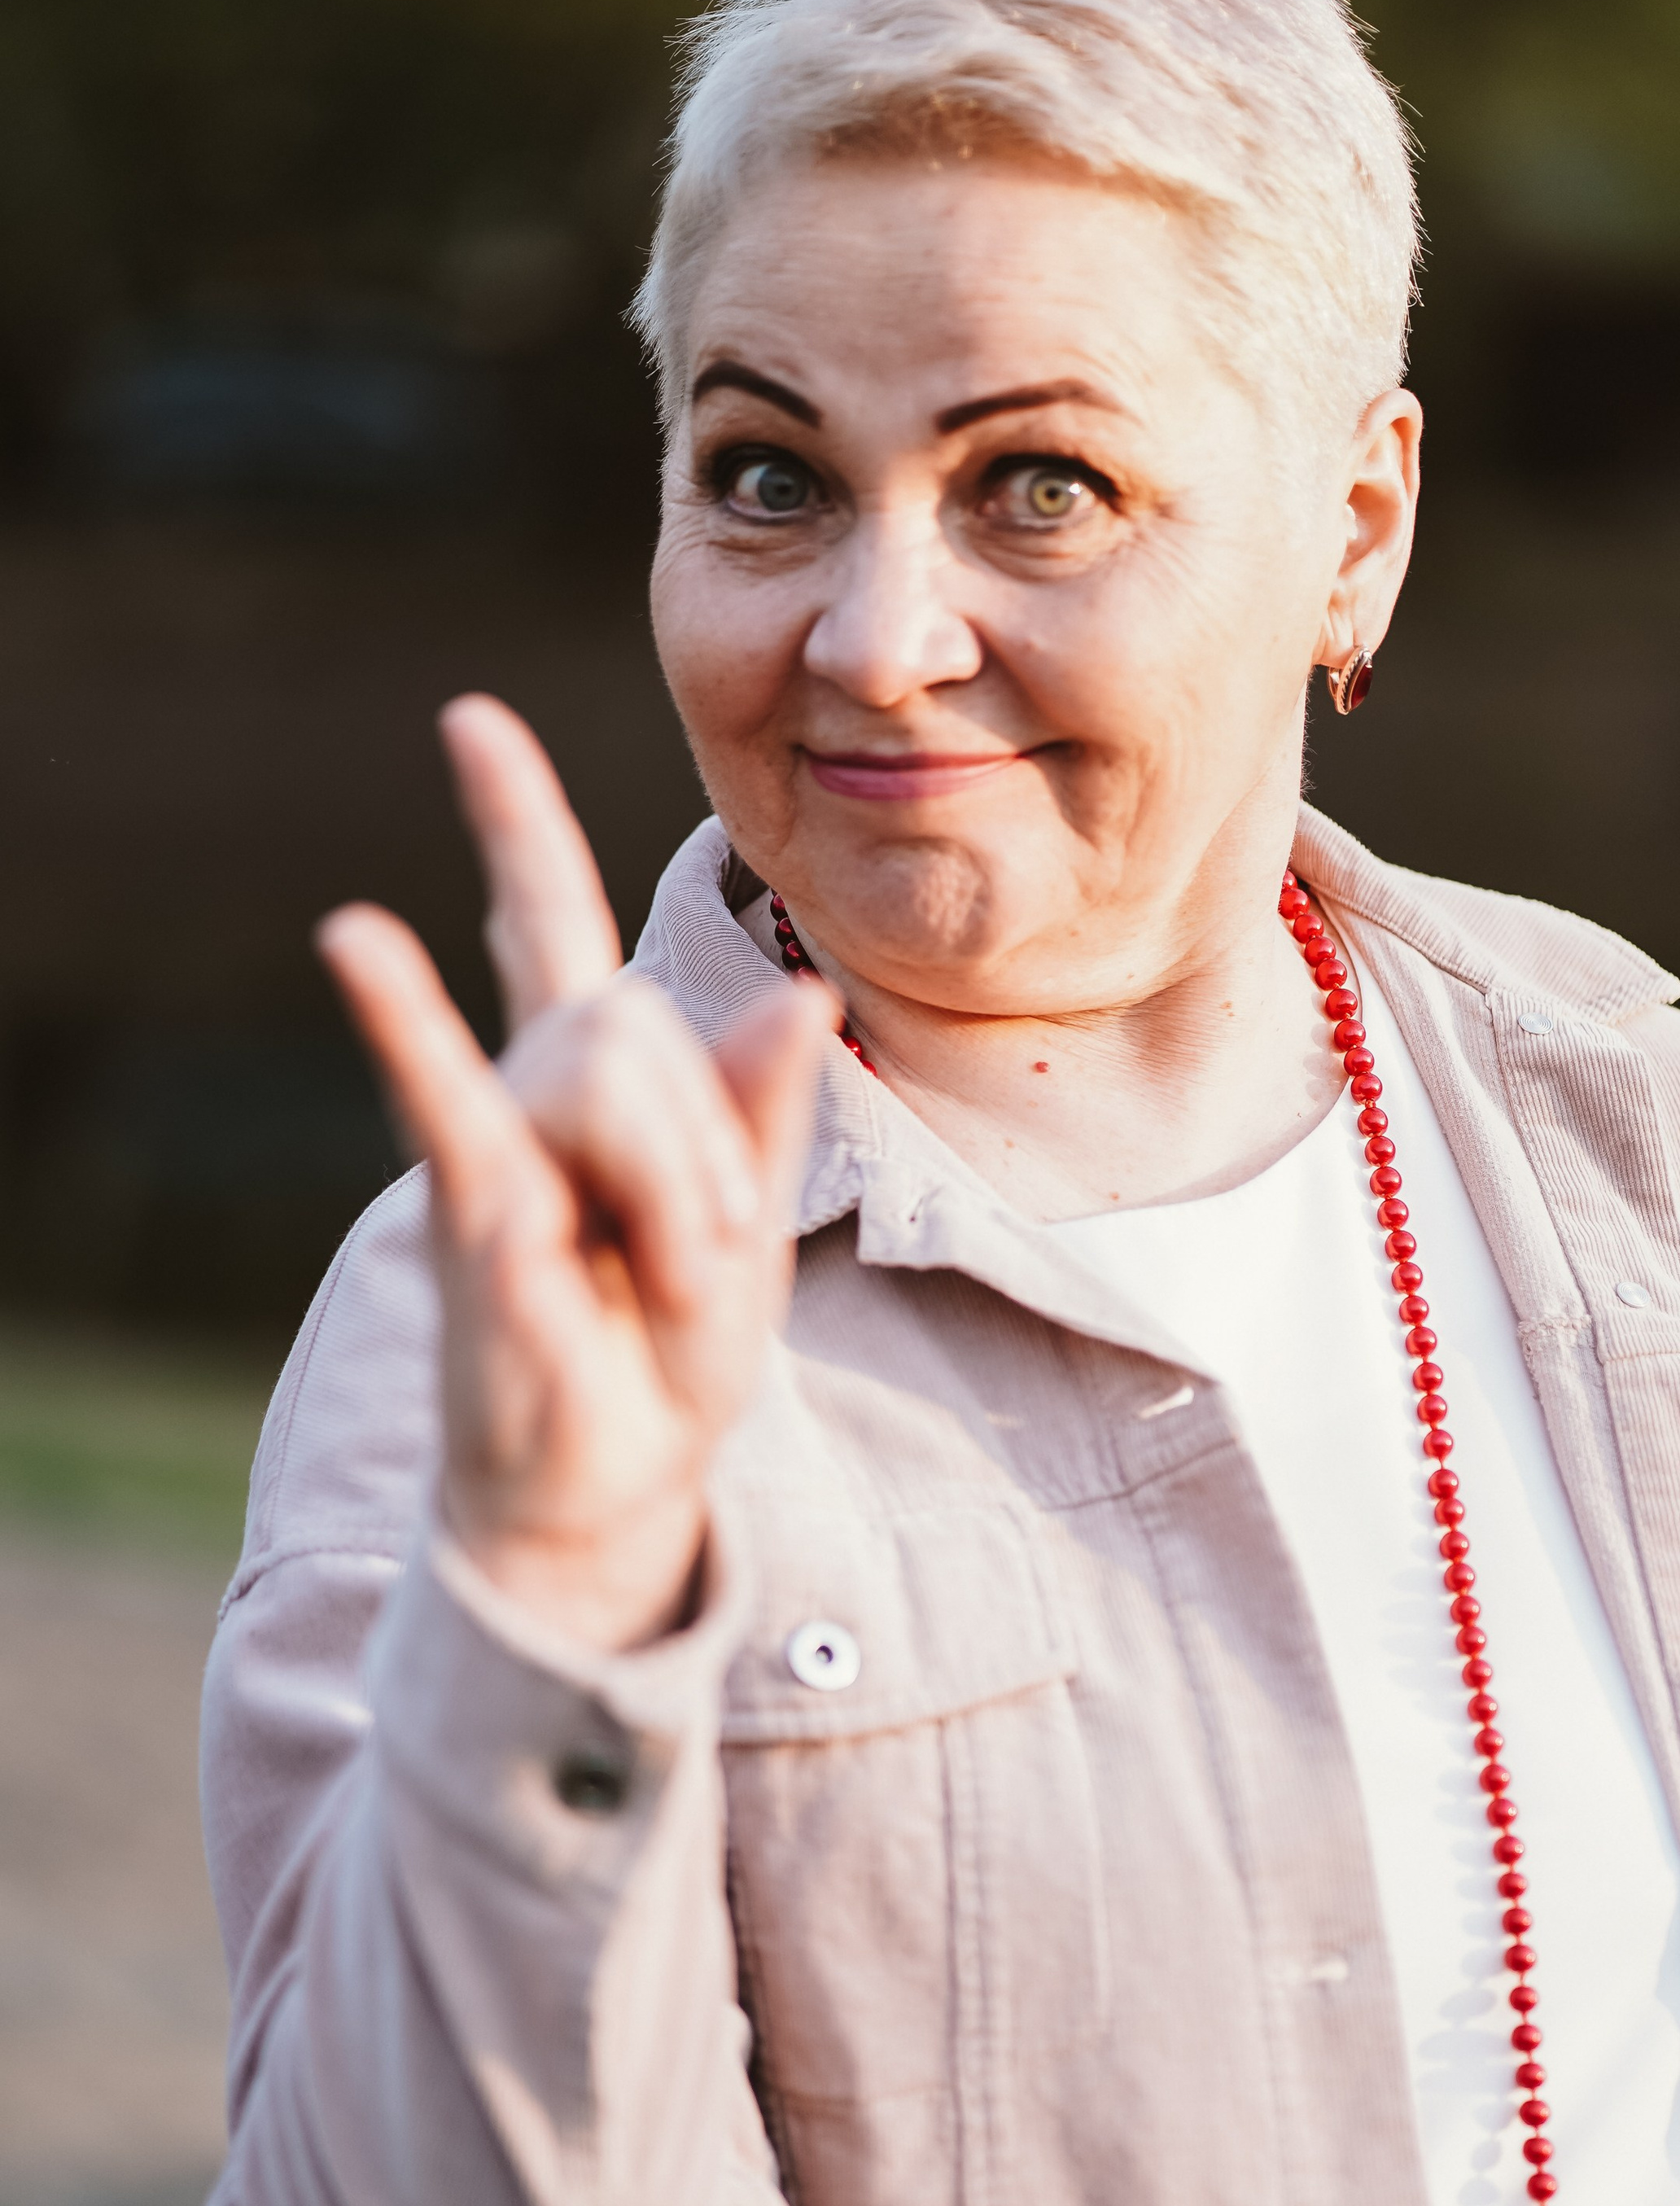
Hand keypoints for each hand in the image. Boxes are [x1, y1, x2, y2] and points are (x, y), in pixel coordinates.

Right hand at [317, 695, 834, 1649]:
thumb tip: (801, 990)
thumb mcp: (748, 1229)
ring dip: (681, 1194)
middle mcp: (532, 1090)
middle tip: (711, 1256)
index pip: (550, 926)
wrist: (613, 1484)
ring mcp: (497, 1143)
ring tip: (669, 1280)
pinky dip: (407, 1023)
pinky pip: (452, 1102)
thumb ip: (761, 1113)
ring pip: (612, 1073)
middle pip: (638, 1024)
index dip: (513, 827)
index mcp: (600, 1081)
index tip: (467, 721)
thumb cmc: (668, 1354)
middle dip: (709, 1146)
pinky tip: (352, 937)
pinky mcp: (475, 1210)